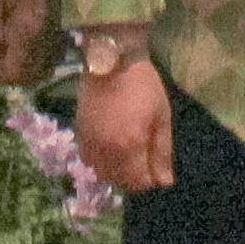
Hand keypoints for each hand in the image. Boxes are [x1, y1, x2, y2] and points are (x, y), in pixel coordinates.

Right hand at [73, 49, 174, 193]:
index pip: (139, 183)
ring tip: (129, 157)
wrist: (112, 60)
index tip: (158, 170)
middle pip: (120, 182)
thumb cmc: (143, 86)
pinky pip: (90, 161)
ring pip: (103, 174)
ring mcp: (89, 143)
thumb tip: (164, 182)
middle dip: (135, 179)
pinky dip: (102, 162)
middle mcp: (105, 151)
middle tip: (145, 162)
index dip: (151, 181)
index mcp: (129, 146)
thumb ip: (162, 153)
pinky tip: (112, 149)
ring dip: (117, 172)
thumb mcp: (162, 117)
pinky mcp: (79, 135)